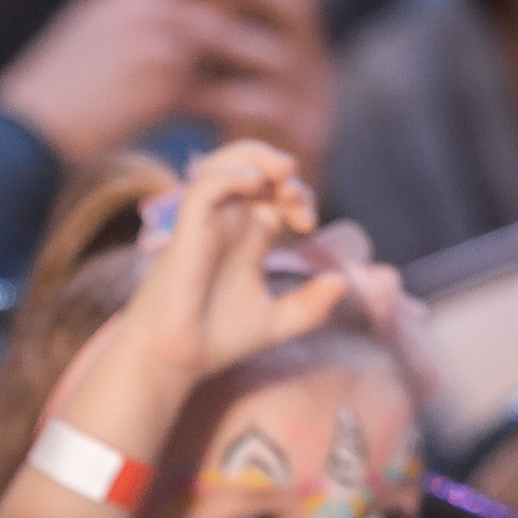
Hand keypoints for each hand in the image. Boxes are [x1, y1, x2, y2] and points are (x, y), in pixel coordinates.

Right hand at [0, 0, 291, 166]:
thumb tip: (158, 22)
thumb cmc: (46, 99)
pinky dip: (253, 108)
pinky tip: (271, 123)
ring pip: (234, 33)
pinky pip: (224, 90)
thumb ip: (127, 18)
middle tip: (294, 33)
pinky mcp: (159, 89)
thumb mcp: (83, 36)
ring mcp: (152, 41)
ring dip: (269, 57)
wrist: (18, 136)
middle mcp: (141, 3)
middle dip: (264, 4)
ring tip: (293, 80)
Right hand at [83, 141, 347, 424]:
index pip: (275, 194)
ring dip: (258, 157)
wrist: (174, 360)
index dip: (298, 197)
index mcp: (247, 238)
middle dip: (284, 174)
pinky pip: (206, 185)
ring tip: (285, 172)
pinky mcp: (187, 229)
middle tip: (300, 205)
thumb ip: (311, 306)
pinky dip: (232, 175)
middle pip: (253, 166)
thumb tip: (343, 283)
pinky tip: (255, 185)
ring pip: (225, 162)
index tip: (309, 226)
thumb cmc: (215, 340)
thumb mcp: (276, 322)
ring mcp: (206, 223)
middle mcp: (226, 223)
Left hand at [184, 0, 335, 189]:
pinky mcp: (306, 145)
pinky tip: (211, 88)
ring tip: (205, 22)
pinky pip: (282, 112)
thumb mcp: (228, 73)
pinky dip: (246, 96)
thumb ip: (227, 29)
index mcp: (303, 46)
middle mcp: (318, 69)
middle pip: (303, 7)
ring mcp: (317, 105)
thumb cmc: (234, 134)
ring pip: (291, 55)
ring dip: (248, 37)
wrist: (254, 208)